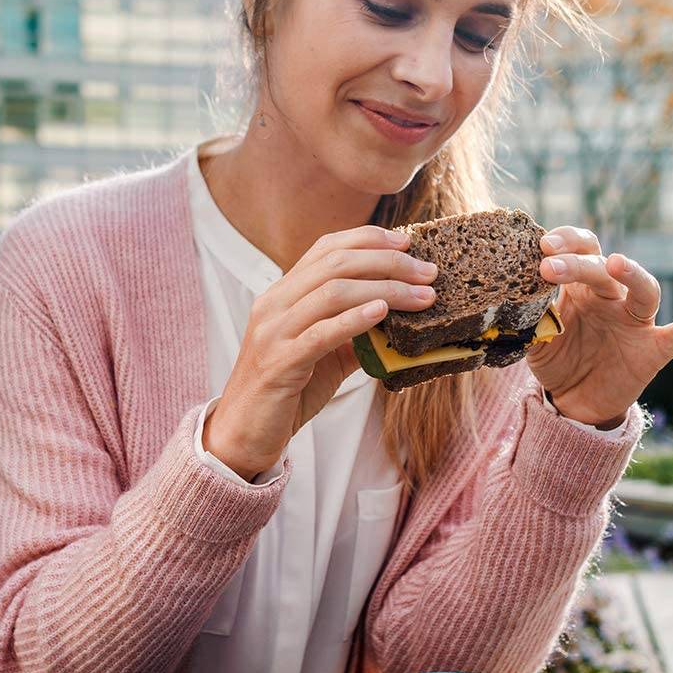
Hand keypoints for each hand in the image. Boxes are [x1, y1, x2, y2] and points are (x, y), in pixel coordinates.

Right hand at [202, 226, 437, 479]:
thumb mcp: (325, 355)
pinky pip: (320, 333)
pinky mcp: (279, 363)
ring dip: (385, 289)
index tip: (407, 243)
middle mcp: (274, 304)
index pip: (326, 248)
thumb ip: (355, 333)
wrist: (244, 433)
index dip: (369, 239)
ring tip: (421, 296)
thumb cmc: (286, 393)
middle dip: (388, 262)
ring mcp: (274, 332)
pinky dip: (354, 319)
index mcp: (283, 295)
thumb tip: (400, 319)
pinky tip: (382, 313)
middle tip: (428, 273)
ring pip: (331, 293)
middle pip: (335, 264)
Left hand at [526, 225, 672, 428]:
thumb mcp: (535, 338)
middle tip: (548, 265)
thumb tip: (513, 297)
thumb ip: (529, 316)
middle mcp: (610, 297)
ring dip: (632, 274)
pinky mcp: (655, 350)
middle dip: (577, 263)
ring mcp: (635, 322)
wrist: (573, 402)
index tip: (541, 245)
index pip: (579, 250)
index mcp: (580, 287)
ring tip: (614, 263)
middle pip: (602, 268)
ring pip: (643, 290)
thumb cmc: (555, 360)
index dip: (564, 242)